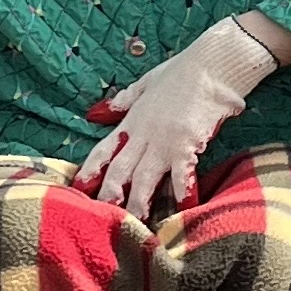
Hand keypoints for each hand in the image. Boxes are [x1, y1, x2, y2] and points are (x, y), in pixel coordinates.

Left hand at [77, 17, 278, 220]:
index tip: (77, 190)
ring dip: (138, 204)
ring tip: (134, 226)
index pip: (103, 149)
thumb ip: (122, 101)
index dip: (89, 171)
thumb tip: (95, 112)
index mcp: (132, 120)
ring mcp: (165, 142)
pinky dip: (180, 194)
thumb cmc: (182, 70)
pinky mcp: (188, 145)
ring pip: (144, 180)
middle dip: (108, 196)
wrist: (212, 64)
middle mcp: (144, 135)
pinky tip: (181, 211)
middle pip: (119, 171)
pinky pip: (181, 175)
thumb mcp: (146, 83)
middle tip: (100, 220)